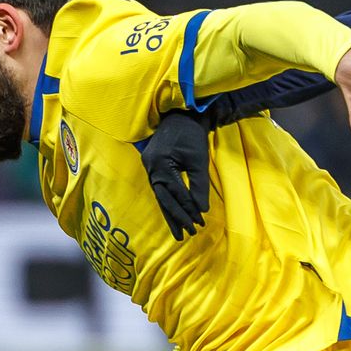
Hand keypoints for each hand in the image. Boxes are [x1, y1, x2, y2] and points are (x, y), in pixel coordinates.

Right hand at [142, 111, 211, 238]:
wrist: (180, 115)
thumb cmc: (192, 135)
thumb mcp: (199, 160)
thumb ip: (199, 185)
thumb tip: (201, 210)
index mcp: (161, 165)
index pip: (177, 194)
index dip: (188, 210)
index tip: (199, 223)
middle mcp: (150, 168)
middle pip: (164, 199)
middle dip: (177, 218)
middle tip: (188, 234)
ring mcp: (149, 167)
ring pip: (160, 197)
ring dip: (171, 215)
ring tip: (179, 233)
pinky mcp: (152, 166)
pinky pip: (159, 189)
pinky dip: (167, 203)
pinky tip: (172, 215)